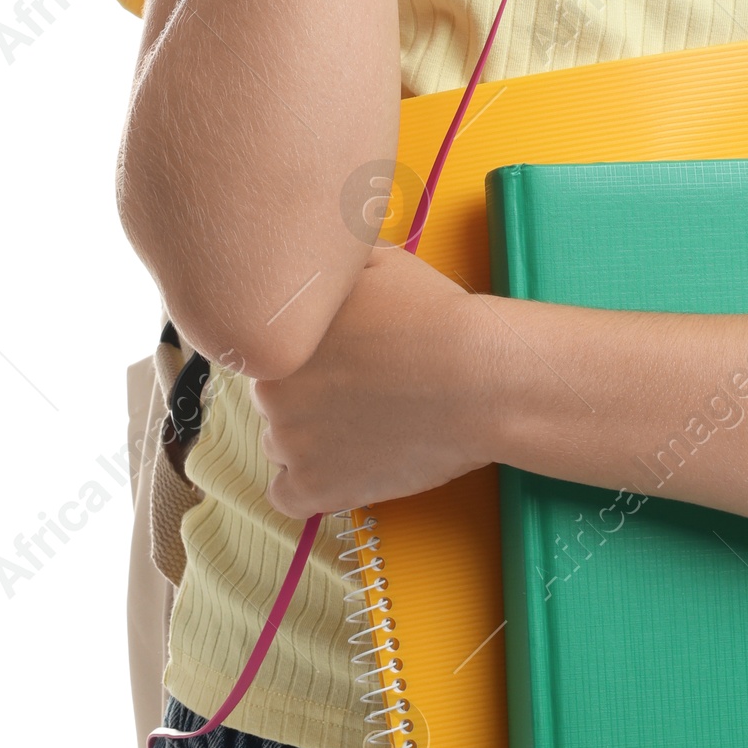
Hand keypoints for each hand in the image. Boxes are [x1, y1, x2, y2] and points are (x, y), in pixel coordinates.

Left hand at [251, 243, 501, 516]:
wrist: (478, 380)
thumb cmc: (433, 315)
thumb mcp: (376, 261)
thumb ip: (330, 263)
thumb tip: (315, 250)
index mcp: (279, 336)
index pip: (270, 353)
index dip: (307, 358)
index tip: (340, 360)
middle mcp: (270, 391)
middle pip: (274, 399)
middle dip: (308, 396)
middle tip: (358, 390)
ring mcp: (291, 444)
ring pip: (280, 445)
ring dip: (310, 439)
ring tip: (361, 426)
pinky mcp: (317, 489)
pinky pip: (287, 496)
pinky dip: (309, 485)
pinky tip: (341, 466)